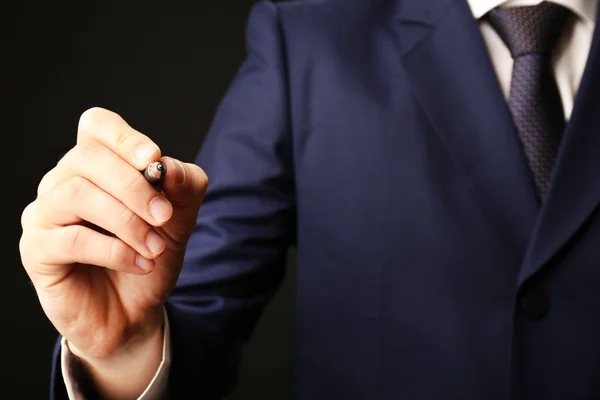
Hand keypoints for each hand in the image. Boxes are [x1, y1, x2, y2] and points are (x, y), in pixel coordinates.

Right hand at [19, 107, 207, 360]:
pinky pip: (70, 239)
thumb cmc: (150, 254)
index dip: (123, 137)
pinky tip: (140, 263)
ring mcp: (46, 214)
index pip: (97, 126)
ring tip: (155, 248)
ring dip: (127, 222)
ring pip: (77, 194)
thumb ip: (183, 188)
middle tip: (164, 215)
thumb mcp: (179, 219)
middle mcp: (64, 181)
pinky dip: (114, 250)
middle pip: (87, 157)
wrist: (134, 310)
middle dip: (134, 186)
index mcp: (98, 165)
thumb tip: (170, 166)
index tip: (153, 158)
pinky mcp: (37, 250)